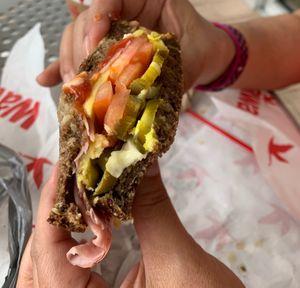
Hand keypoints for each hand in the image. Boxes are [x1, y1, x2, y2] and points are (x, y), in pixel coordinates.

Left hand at [17, 163, 243, 287]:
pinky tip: (92, 219)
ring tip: (78, 193)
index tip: (68, 164)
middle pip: (38, 266)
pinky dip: (76, 241)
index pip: (48, 254)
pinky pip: (72, 273)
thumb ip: (153, 208)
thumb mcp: (179, 262)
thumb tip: (141, 159)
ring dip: (60, 229)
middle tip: (73, 175)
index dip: (54, 204)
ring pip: (51, 271)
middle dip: (53, 216)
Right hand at [37, 0, 234, 89]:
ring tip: (73, 86)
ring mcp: (113, 26)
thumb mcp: (191, 56)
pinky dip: (65, 66)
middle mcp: (126, 8)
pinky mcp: (108, 47)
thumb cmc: (202, 47)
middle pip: (87, 19)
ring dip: (71, 61)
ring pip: (78, 35)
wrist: (207, 54)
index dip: (97, 20)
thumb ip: (166, 70)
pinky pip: (82, 53)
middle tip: (83, 76)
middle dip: (80, 48)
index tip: (94, 47)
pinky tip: (48, 80)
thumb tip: (134, 94)